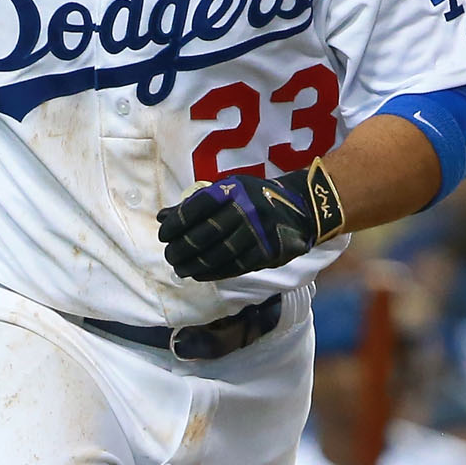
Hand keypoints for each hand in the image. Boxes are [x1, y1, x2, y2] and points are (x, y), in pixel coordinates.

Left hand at [157, 164, 343, 281]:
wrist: (302, 208)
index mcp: (234, 190)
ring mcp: (258, 233)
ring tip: (179, 268)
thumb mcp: (230, 190)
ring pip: (219, 254)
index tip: (164, 234)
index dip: (177, 223)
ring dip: (194, 264)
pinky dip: (213, 273)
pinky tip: (199, 274)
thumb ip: (197, 203)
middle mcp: (246, 210)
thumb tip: (163, 217)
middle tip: (169, 255)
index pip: (198, 207)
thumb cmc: (257, 198)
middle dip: (182, 247)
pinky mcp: (266, 253)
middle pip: (206, 233)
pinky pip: (234, 266)